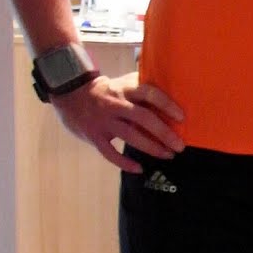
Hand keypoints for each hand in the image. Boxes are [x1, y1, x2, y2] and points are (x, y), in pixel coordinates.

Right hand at [51, 72, 184, 170]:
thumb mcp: (123, 83)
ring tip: (167, 155)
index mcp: (125, 88)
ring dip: (151, 147)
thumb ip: (142, 89)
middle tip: (180, 146)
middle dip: (164, 133)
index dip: (166, 104)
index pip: (148, 93)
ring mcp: (103, 120)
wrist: (71, 94)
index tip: (181, 117)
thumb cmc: (107, 91)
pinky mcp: (93, 135)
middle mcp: (115, 104)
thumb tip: (173, 95)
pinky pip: (109, 152)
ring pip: (130, 135)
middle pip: (142, 117)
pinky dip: (124, 162)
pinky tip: (139, 169)